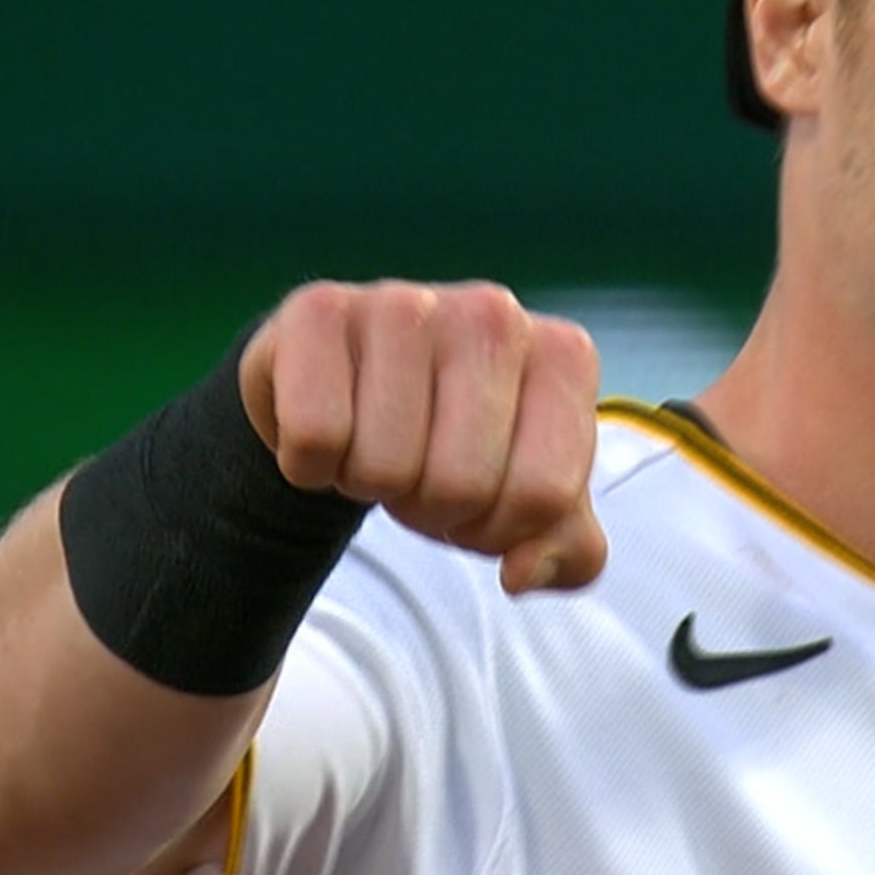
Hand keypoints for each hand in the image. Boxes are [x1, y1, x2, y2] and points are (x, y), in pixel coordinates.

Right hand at [239, 281, 606, 592]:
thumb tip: (522, 573)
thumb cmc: (455, 441)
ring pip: (384, 467)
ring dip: (368, 484)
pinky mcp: (319, 309)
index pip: (542, 497)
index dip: (499, 531)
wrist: (353, 385)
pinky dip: (310, 462)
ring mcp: (406, 301)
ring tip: (376, 442)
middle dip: (432, 509)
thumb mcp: (525, 500)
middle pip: (461, 486)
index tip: (482, 499)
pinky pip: (315, 436)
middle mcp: (494, 314)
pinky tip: (331, 423)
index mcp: (564, 357)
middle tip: (419, 469)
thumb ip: (564, 552)